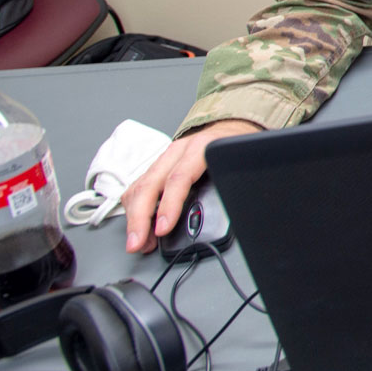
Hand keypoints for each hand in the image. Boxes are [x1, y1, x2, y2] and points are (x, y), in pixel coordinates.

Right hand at [121, 119, 261, 253]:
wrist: (228, 127)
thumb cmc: (234, 145)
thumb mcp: (237, 160)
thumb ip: (228, 181)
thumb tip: (227, 212)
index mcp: (200, 148)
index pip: (179, 178)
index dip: (169, 205)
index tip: (162, 228)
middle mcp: (177, 152)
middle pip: (150, 185)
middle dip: (139, 218)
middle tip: (137, 243)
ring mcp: (164, 159)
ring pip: (139, 187)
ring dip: (134, 218)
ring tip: (138, 242)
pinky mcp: (157, 167)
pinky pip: (138, 188)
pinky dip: (134, 210)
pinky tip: (138, 226)